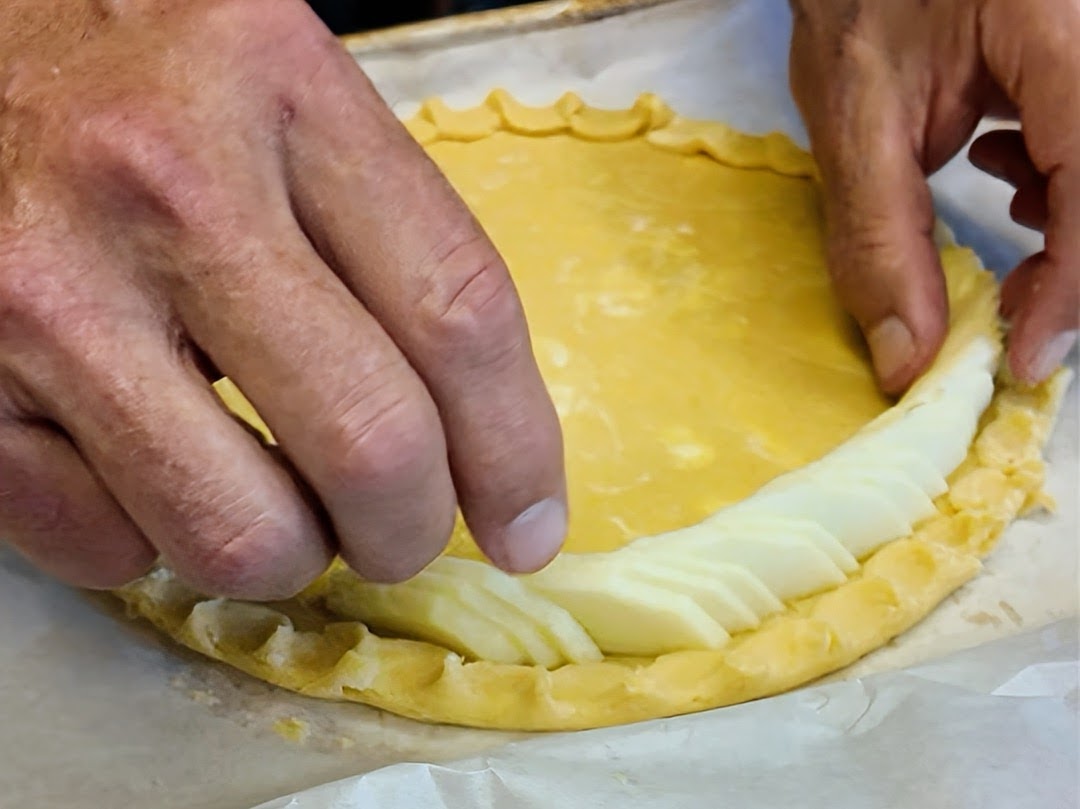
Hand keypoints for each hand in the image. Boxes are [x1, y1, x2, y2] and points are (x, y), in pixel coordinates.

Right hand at [0, 0, 565, 598]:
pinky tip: (160, 468)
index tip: (528, 525)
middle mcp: (168, 192)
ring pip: (238, 532)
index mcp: (285, 93)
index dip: (516, 451)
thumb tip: (468, 434)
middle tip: (401, 528)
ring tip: (280, 499)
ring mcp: (49, 292)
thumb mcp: (286, 89)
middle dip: (410, 529)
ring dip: (291, 551)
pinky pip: (103, 547)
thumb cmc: (138, 63)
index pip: (458, 316)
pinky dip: (156, 540)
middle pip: (370, 445)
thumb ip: (384, 235)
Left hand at [790, 0, 1078, 393]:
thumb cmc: (860, 11)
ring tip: (1009, 220)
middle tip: (1016, 306)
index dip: (1072, 284)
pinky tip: (1007, 169)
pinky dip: (1063, 186)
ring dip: (1073, 228)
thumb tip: (909, 358)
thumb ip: (879, 240)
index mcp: (1058, 30)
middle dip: (1075, 265)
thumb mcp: (855, 123)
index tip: (1026, 355)